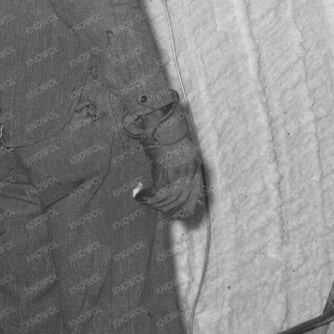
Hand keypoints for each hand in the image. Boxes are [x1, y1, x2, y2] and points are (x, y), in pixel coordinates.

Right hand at [128, 100, 205, 219]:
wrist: (162, 119)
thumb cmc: (167, 133)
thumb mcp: (179, 153)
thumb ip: (179, 168)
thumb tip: (170, 185)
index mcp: (195, 167)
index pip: (195, 198)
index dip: (184, 210)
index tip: (172, 214)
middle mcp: (190, 171)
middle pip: (181, 203)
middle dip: (166, 210)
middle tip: (153, 207)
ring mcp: (179, 170)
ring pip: (168, 201)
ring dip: (153, 203)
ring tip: (142, 197)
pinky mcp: (166, 169)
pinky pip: (157, 194)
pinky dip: (145, 197)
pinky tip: (138, 194)